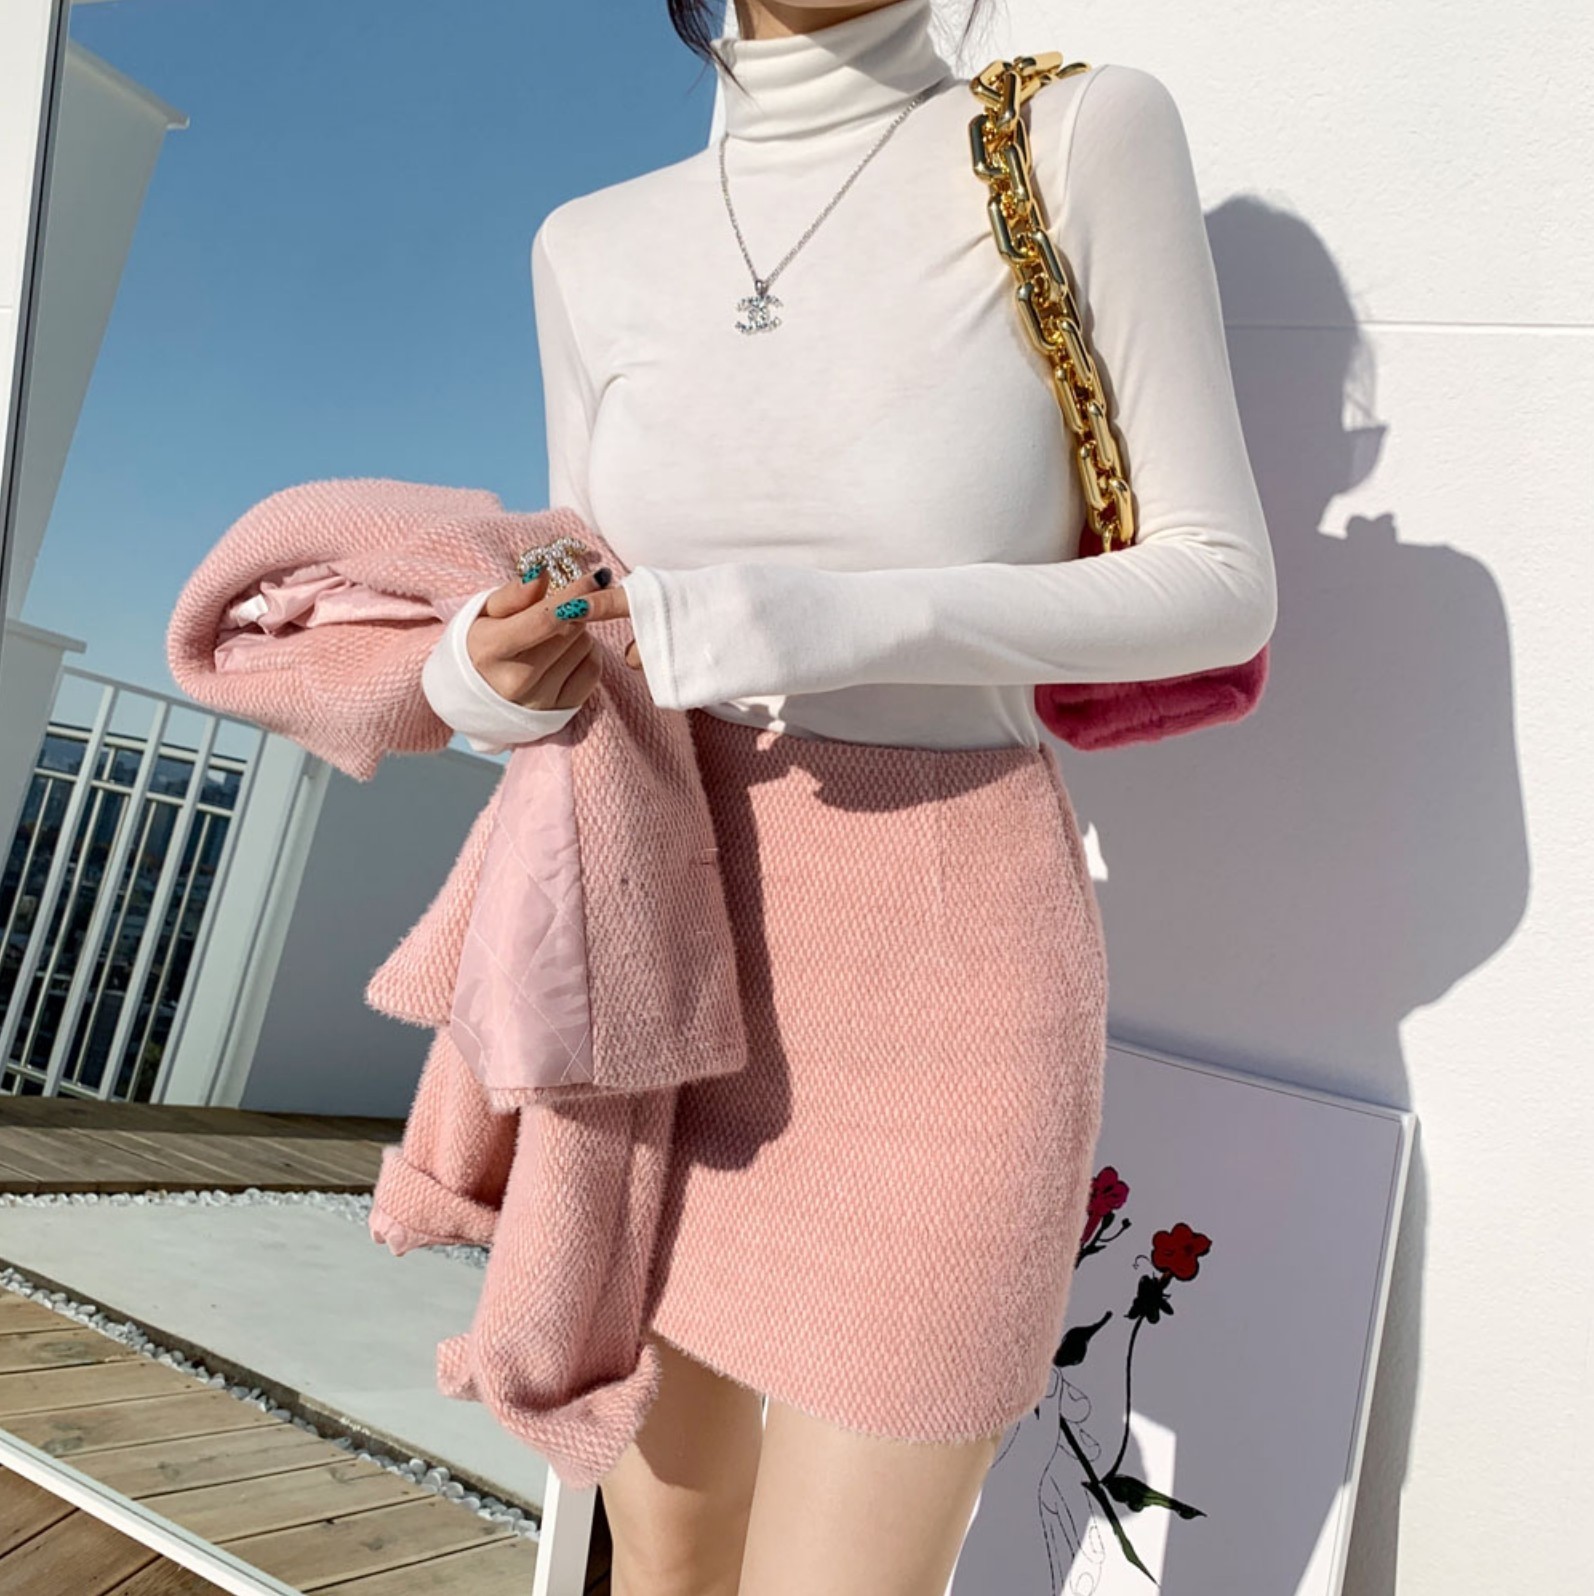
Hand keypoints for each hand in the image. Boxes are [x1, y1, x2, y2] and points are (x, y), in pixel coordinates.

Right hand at [466, 566, 642, 713]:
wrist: (474, 692)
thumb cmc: (481, 642)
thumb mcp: (485, 612)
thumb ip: (514, 594)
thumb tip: (541, 573)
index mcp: (491, 651)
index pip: (545, 618)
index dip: (574, 594)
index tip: (597, 577)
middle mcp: (515, 682)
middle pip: (570, 629)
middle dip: (572, 611)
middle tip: (560, 608)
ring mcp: (539, 700)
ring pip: (585, 646)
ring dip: (578, 632)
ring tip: (555, 634)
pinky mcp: (560, 711)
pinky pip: (593, 669)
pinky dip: (587, 653)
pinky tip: (567, 651)